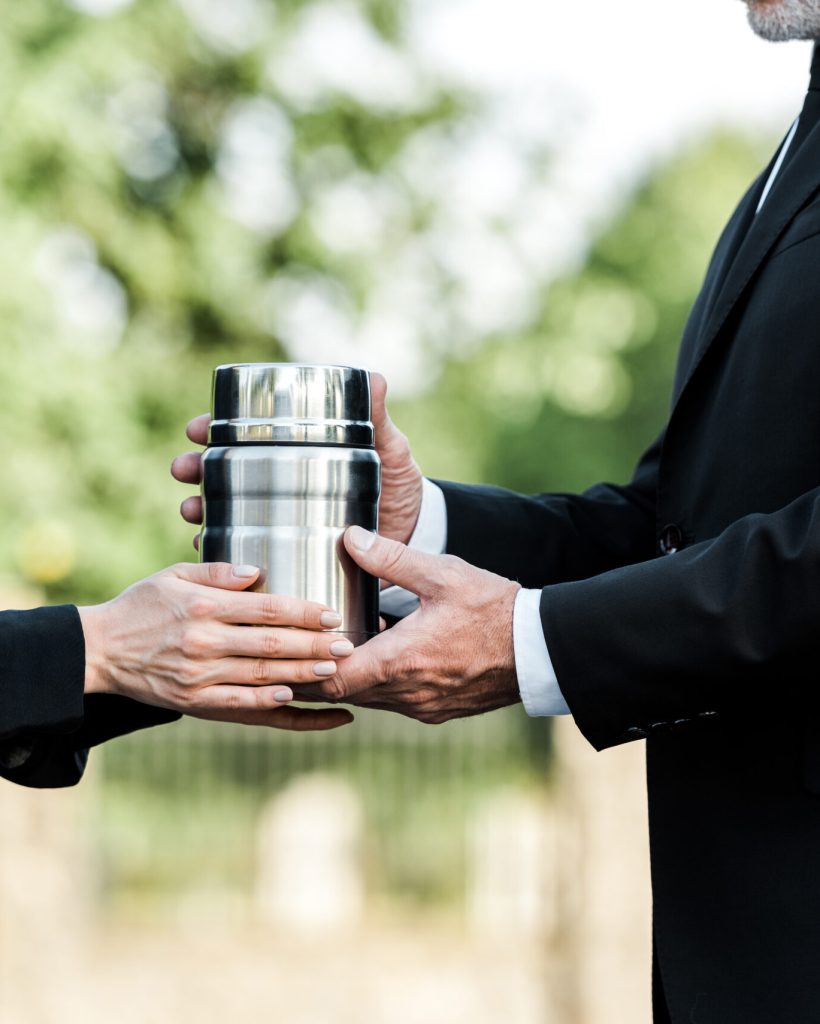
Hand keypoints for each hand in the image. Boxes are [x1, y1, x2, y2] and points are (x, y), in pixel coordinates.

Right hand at [78, 562, 353, 730]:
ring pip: (263, 677)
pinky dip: (271, 704)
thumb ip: (217, 571)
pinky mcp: (195, 703)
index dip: (304, 612)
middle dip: (315, 645)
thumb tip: (257, 570)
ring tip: (336, 671)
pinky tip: (298, 699)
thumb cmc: (142, 606)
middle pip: (272, 645)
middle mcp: (204, 642)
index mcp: (203, 606)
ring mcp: (200, 676)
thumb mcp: (173, 576)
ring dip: (303, 675)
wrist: (100, 651)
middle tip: (348, 645)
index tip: (333, 614)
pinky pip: (241, 705)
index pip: (266, 609)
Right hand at [170, 373, 424, 546]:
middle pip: (222, 471)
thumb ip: (378, 417)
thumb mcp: (387, 448)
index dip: (212, 429)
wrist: (413, 534)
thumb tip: (376, 377)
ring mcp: (278, 517)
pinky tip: (211, 548)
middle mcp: (279, 482)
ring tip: (192, 512)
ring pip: (223, 510)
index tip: (196, 429)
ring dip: (199, 508)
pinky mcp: (286, 550)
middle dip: (195, 468)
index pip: (243, 434)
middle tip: (186, 470)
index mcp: (295, 451)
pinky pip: (243, 550)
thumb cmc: (397, 484)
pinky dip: (223, 550)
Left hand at [311, 527, 520, 722]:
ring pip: (367, 699)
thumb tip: (351, 538)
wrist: (540, 649)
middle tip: (299, 647)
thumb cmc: (493, 610)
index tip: (291, 646)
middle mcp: (406, 694)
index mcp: (400, 661)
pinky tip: (381, 654)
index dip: (303, 667)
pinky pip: (393, 702)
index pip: (330, 680)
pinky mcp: (437, 711)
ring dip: (349, 676)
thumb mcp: (442, 574)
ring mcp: (422, 708)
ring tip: (336, 646)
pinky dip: (377, 682)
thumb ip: (391, 558)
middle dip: (318, 672)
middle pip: (342, 694)